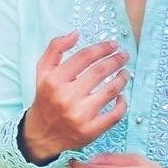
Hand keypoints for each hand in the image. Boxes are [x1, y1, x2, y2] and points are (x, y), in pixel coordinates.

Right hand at [20, 32, 129, 163]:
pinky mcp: (90, 131)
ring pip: (110, 91)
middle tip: (124, 56)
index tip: (113, 45)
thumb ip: (55, 48)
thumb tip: (75, 34)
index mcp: (55, 80)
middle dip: (116, 60)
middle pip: (100, 71)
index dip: (102, 48)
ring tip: (125, 73)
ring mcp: (79, 115)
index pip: (84, 57)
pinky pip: (115, 115)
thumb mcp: (43, 71)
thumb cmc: (46, 98)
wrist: (41, 134)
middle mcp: (66, 97)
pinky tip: (122, 96)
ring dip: (122, 78)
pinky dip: (123, 103)